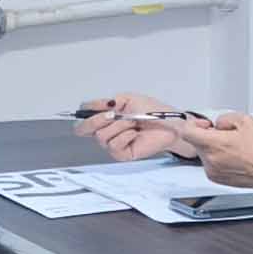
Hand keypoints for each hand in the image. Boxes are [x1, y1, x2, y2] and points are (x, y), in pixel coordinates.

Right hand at [77, 93, 201, 162]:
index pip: (82, 119)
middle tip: (113, 113)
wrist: (170, 124)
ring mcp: (113, 144)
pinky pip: (114, 145)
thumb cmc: (152, 111)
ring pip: (101, 136)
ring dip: (119, 125)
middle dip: (98, 119)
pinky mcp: (122, 154)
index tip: (97, 107)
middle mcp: (106, 131)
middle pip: (84, 129)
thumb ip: (105, 102)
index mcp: (105, 118)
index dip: (85, 113)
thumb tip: (88, 105)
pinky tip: (135, 133)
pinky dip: (125, 136)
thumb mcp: (126, 99)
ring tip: (133, 123)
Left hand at [191, 114, 252, 190]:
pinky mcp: (215, 178)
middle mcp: (209, 159)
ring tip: (231, 147)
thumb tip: (217, 124)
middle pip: (195, 142)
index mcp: (214, 144)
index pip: (187, 132)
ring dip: (211, 147)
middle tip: (223, 135)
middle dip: (206, 135)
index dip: (193, 124)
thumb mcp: (245, 121)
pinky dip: (215, 158)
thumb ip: (224, 118)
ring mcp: (211, 171)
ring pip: (202, 153)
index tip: (205, 124)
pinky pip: (208, 164)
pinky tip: (232, 157)